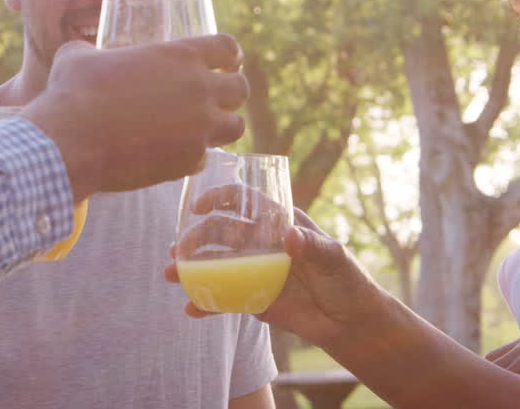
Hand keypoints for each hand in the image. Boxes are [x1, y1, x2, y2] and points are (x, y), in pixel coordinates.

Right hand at [25, 35, 247, 197]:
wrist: (72, 141)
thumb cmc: (74, 93)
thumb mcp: (79, 58)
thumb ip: (91, 51)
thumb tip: (82, 53)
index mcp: (180, 56)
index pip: (228, 47)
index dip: (229, 55)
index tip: (226, 63)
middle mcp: (199, 89)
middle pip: (241, 89)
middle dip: (230, 93)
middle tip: (214, 98)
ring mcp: (199, 128)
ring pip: (236, 127)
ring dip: (221, 126)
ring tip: (202, 129)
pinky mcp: (189, 161)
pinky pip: (204, 158)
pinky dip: (192, 157)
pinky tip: (172, 155)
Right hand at [165, 204, 385, 350]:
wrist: (349, 322)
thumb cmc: (347, 280)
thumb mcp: (334, 258)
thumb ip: (312, 246)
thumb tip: (289, 235)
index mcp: (278, 223)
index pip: (243, 200)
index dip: (218, 198)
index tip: (198, 206)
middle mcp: (261, 242)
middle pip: (219, 232)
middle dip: (194, 238)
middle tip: (177, 250)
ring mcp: (253, 270)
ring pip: (215, 264)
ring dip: (190, 267)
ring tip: (170, 274)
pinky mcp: (252, 298)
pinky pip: (223, 298)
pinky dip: (205, 303)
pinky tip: (190, 309)